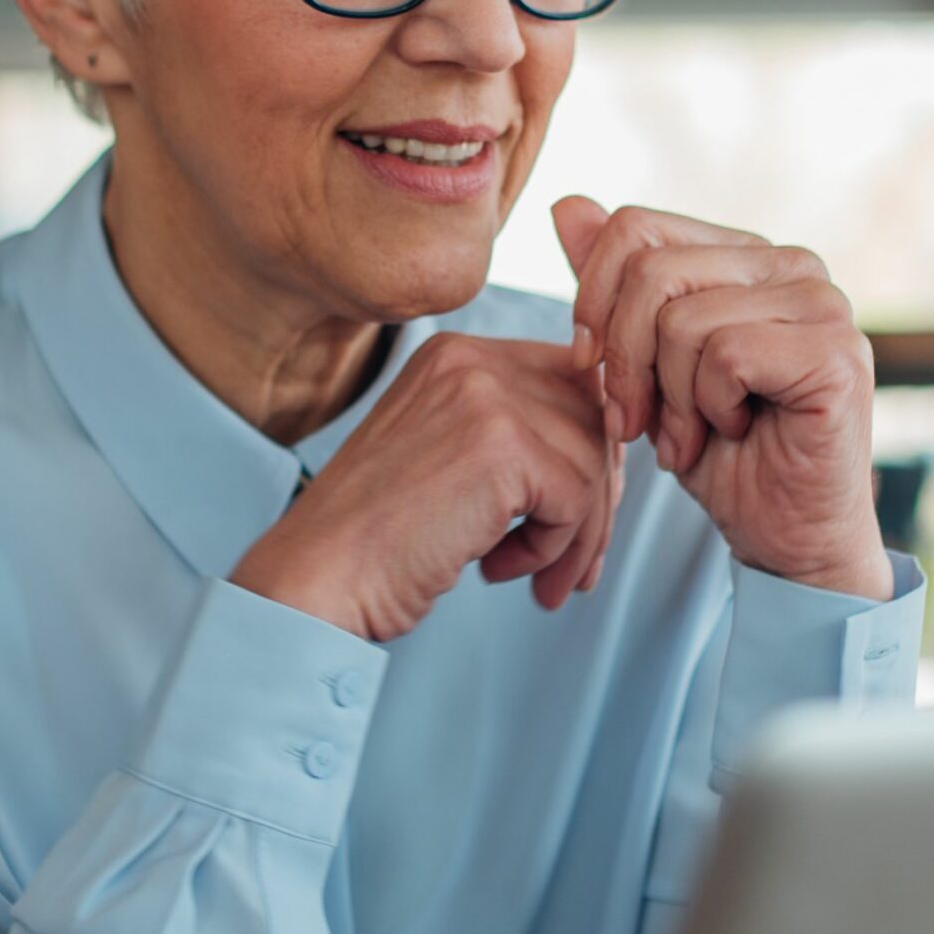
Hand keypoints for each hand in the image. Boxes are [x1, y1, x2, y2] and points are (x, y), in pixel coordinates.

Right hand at [231, 334, 621, 642]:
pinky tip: (497, 570)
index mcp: (456, 355)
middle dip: (595, 500)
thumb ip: (515, 437)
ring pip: (594, 462)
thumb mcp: (446, 459)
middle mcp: (472, 359)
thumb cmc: (378, 539)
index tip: (572, 517)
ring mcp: (487, 395)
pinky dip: (553, 549)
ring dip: (577, 536)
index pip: (570, 384)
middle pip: (593, 419)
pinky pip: (578, 498)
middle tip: (571, 566)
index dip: (585, 454)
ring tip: (536, 579)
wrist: (317, 577)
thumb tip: (615, 454)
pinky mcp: (502, 446)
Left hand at [554, 196, 891, 601]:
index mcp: (746, 256)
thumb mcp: (644, 366)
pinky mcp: (837, 352)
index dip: (593, 300)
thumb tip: (568, 205)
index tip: (591, 369)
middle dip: (625, 362)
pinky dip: (710, 408)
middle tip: (638, 423)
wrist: (783, 537)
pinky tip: (737, 431)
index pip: (637, 228)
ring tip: (693, 434)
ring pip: (683, 319)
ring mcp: (823, 304)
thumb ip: (614, 287)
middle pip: (652, 272)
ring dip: (670, 399)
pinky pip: (725, 354)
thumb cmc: (719, 454)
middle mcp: (793, 265)